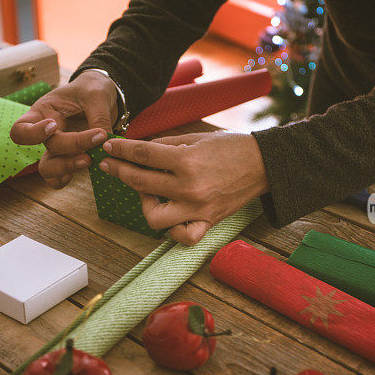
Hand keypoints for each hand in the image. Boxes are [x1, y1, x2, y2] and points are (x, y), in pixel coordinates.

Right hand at [9, 70, 116, 188]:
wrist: (101, 96)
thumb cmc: (92, 90)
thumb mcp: (97, 95)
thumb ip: (99, 118)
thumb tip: (104, 142)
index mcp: (43, 112)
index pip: (21, 129)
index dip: (33, 134)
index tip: (53, 125)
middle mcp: (45, 133)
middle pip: (48, 148)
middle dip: (73, 146)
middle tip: (98, 138)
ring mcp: (55, 148)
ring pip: (48, 168)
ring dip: (68, 167)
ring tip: (90, 160)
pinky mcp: (68, 158)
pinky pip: (57, 178)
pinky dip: (66, 179)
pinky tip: (84, 170)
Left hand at [99, 132, 268, 244]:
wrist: (264, 165)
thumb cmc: (232, 148)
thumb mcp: (197, 138)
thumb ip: (166, 144)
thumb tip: (140, 149)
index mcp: (187, 160)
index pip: (142, 154)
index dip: (121, 149)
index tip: (110, 147)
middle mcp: (189, 187)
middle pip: (140, 182)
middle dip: (119, 170)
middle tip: (111, 164)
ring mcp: (197, 208)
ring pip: (153, 217)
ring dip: (143, 203)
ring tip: (145, 192)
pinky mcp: (207, 221)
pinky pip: (182, 236)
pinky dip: (172, 231)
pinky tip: (170, 216)